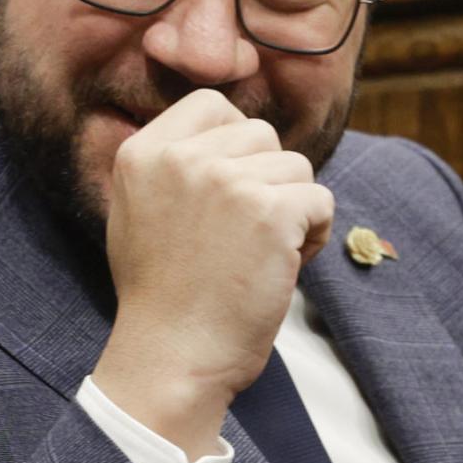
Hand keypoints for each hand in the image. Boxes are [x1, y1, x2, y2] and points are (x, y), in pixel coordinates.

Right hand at [93, 89, 333, 456]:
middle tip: (248, 232)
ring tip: (263, 254)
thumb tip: (230, 132)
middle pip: (262, 134)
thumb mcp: (140, 210)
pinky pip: (321, 201)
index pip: (212, 105)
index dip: (236, 142)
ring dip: (294, 209)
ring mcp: (227, 182)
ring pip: (297, 167)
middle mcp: (183, 158)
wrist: (172, 358)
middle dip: (268, 178)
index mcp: (144, 152)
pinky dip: (315, 234)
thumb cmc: (163, 296)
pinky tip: (286, 265)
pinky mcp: (271, 213)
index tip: (233, 188)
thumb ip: (176, 165)